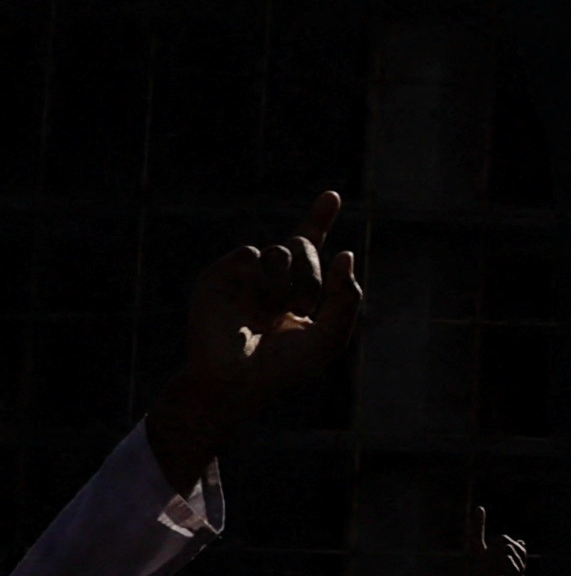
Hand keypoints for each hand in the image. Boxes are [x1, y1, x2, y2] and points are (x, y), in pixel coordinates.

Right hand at [151, 190, 361, 487]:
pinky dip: (261, 276)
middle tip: (303, 306)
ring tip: (275, 311)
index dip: (319, 219)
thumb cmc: (283, 367)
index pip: (310, 248)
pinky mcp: (220, 275)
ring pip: (281, 249)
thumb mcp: (330, 336)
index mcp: (297, 291)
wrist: (235, 381)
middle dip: (313, 273)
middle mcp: (271, 280)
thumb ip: (346, 297)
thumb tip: (345, 252)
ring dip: (287, 281)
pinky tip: (253, 302)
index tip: (331, 194)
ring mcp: (245, 277)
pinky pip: (251, 252)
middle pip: (305, 246)